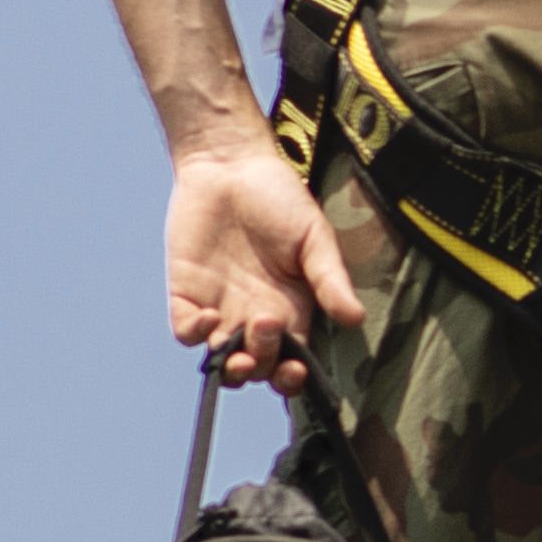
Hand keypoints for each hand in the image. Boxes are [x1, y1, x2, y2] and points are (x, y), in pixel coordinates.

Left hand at [169, 136, 360, 389]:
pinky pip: (186, 332)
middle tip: (265, 328)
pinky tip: (207, 318)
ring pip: (221, 360)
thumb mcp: (314, 237)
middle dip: (262, 365)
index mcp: (292, 310)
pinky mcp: (185, 294)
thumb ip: (330, 279)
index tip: (296, 367)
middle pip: (257, 367)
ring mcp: (219, 308)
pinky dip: (194, 335)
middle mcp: (255, 317)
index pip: (292, 360)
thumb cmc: (280, 197)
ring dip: (229, 367)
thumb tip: (356, 319)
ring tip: (236, 351)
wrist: (229, 164)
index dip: (293, 377)